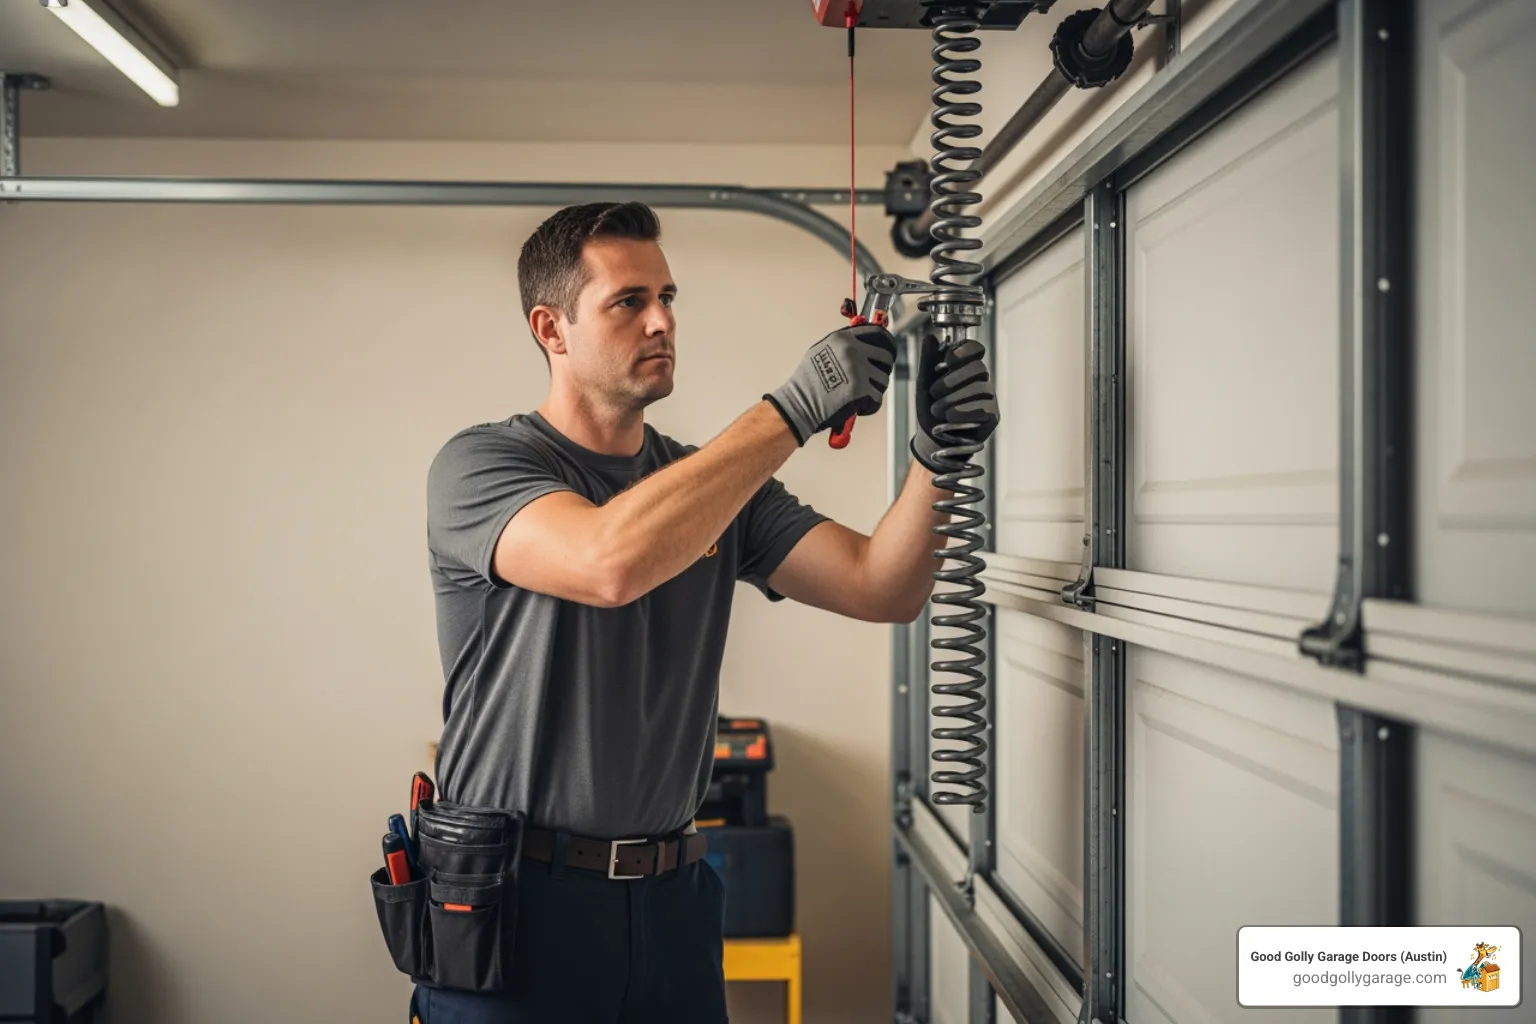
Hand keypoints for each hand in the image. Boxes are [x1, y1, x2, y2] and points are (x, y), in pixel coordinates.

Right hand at [765, 323, 897, 445]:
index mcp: (843, 340)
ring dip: (875, 388)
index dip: (884, 343)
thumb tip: (858, 344)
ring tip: (861, 394)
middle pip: (885, 357)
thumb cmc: (805, 382)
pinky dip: (870, 405)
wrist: (800, 403)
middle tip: (875, 377)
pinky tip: (858, 405)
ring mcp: (859, 371)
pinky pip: (877, 398)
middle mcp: (853, 352)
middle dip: (882, 368)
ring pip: (883, 379)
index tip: (887, 349)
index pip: (875, 333)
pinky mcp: (862, 390)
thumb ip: (840, 346)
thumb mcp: (820, 352)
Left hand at [912, 334, 999, 471]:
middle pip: (978, 368)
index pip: (975, 349)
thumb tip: (930, 337)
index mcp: (966, 368)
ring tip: (937, 410)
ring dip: (953, 399)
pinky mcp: (992, 416)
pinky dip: (963, 411)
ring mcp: (989, 398)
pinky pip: (984, 408)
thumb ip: (928, 360)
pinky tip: (950, 416)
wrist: (931, 438)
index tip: (949, 359)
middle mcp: (981, 380)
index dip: (964, 351)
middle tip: (934, 392)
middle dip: (953, 379)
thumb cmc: (930, 408)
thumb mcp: (924, 383)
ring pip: (979, 389)